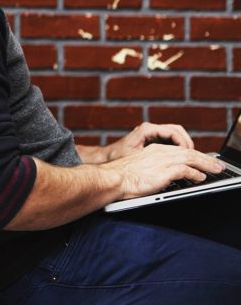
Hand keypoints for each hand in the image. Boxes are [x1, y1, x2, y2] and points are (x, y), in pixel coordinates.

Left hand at [103, 122, 194, 161]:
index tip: (190, 154)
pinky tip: (182, 160)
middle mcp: (151, 129)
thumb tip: (171, 159)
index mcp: (147, 129)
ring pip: (176, 135)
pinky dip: (178, 148)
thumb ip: (153, 157)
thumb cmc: (119, 158)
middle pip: (177, 131)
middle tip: (195, 157)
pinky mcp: (153, 140)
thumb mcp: (137, 157)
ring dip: (184, 146)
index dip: (184, 143)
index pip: (173, 131)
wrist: (108, 158)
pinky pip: (171, 141)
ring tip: (191, 159)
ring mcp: (152, 133)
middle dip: (188, 143)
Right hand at [106, 143, 223, 199]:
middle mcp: (159, 152)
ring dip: (206, 164)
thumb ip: (154, 167)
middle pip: (188, 152)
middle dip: (206, 159)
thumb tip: (165, 176)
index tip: (204, 161)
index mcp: (153, 149)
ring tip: (216, 170)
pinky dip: (195, 173)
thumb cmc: (121, 177)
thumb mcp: (139, 167)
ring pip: (190, 158)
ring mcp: (161, 161)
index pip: (179, 150)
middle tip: (218, 166)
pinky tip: (201, 178)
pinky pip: (185, 170)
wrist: (112, 178)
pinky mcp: (162, 171)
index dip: (194, 155)